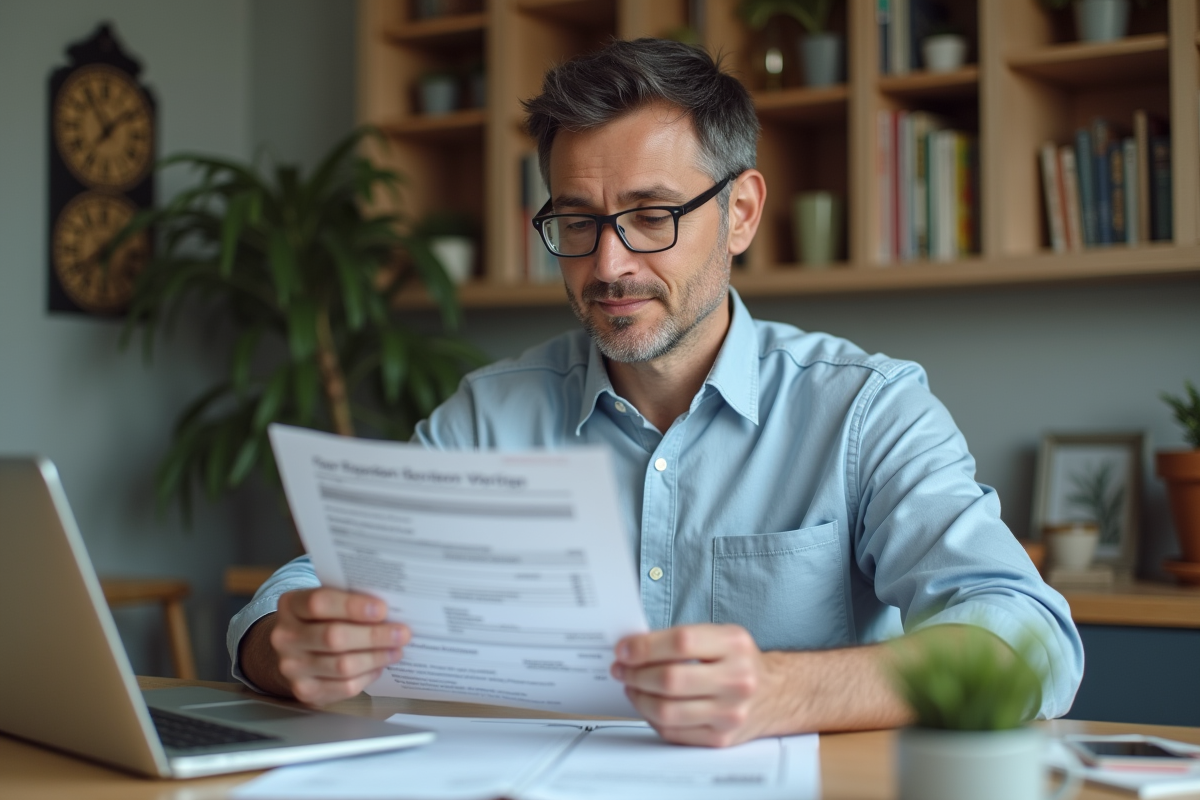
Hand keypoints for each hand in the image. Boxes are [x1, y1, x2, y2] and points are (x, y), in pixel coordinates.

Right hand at [263, 587, 410, 705]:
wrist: (296, 651)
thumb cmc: (321, 620)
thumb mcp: (327, 602)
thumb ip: (350, 600)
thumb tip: (392, 607)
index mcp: (291, 605)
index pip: (318, 603)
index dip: (352, 606)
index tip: (382, 609)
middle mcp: (285, 637)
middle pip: (333, 637)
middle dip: (373, 636)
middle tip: (402, 633)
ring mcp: (292, 667)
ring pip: (342, 665)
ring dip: (376, 657)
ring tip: (397, 650)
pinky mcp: (305, 691)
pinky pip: (344, 686)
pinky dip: (368, 676)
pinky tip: (380, 666)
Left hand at [611, 623, 781, 746]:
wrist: (776, 694)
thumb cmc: (738, 662)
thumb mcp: (721, 636)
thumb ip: (681, 638)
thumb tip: (632, 648)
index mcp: (735, 645)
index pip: (681, 642)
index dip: (645, 646)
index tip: (624, 649)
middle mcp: (737, 680)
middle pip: (670, 679)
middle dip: (635, 674)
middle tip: (621, 668)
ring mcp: (730, 713)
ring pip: (667, 711)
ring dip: (638, 697)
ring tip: (631, 686)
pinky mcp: (721, 739)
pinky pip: (673, 732)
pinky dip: (651, 718)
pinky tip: (648, 704)